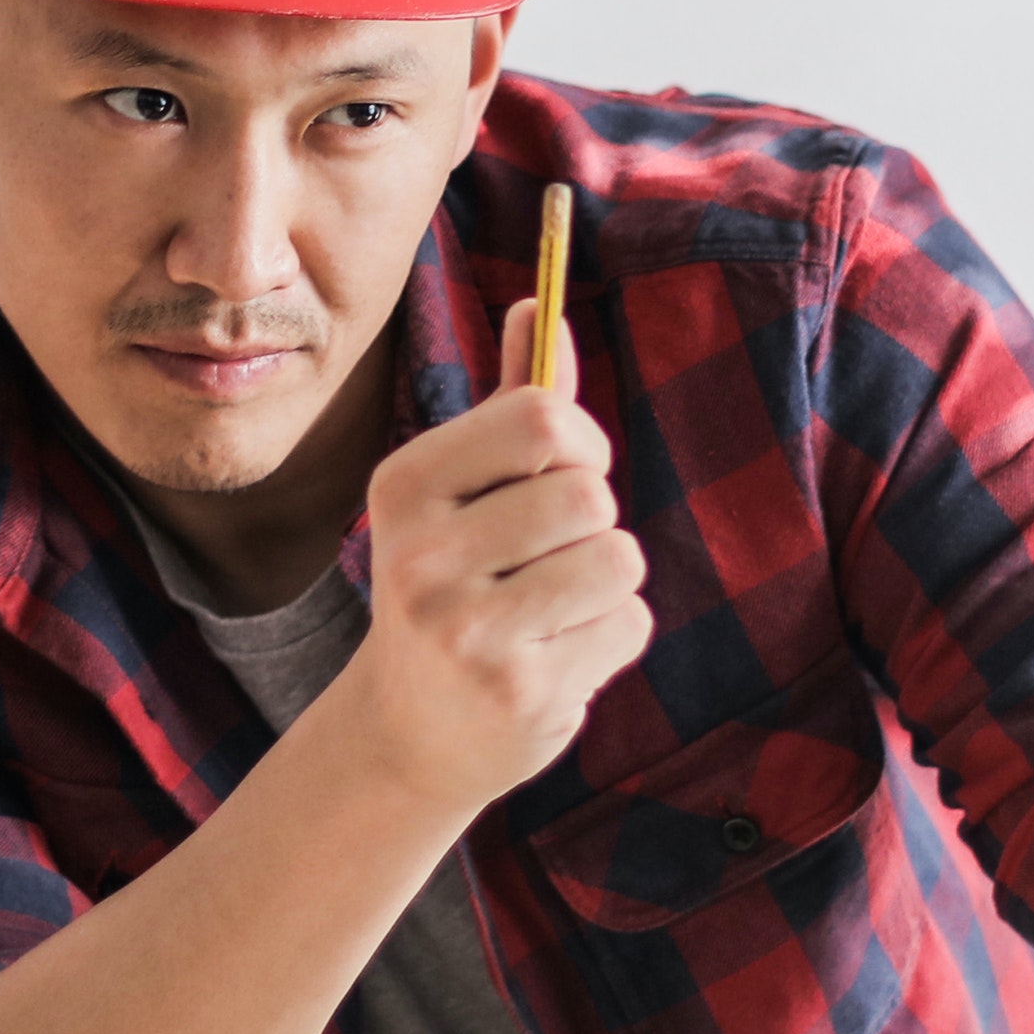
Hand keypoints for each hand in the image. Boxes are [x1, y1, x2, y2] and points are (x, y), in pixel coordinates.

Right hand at [319, 378, 649, 817]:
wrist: (412, 729)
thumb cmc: (455, 582)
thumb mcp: (462, 491)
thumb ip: (509, 402)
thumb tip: (539, 303)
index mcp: (404, 486)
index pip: (542, 419)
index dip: (581, 441)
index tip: (564, 471)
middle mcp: (422, 556)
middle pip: (589, 493)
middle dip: (593, 518)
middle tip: (549, 554)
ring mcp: (468, 631)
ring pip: (619, 557)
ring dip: (607, 578)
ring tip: (554, 605)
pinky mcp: (519, 694)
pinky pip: (628, 624)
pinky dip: (611, 635)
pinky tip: (556, 655)